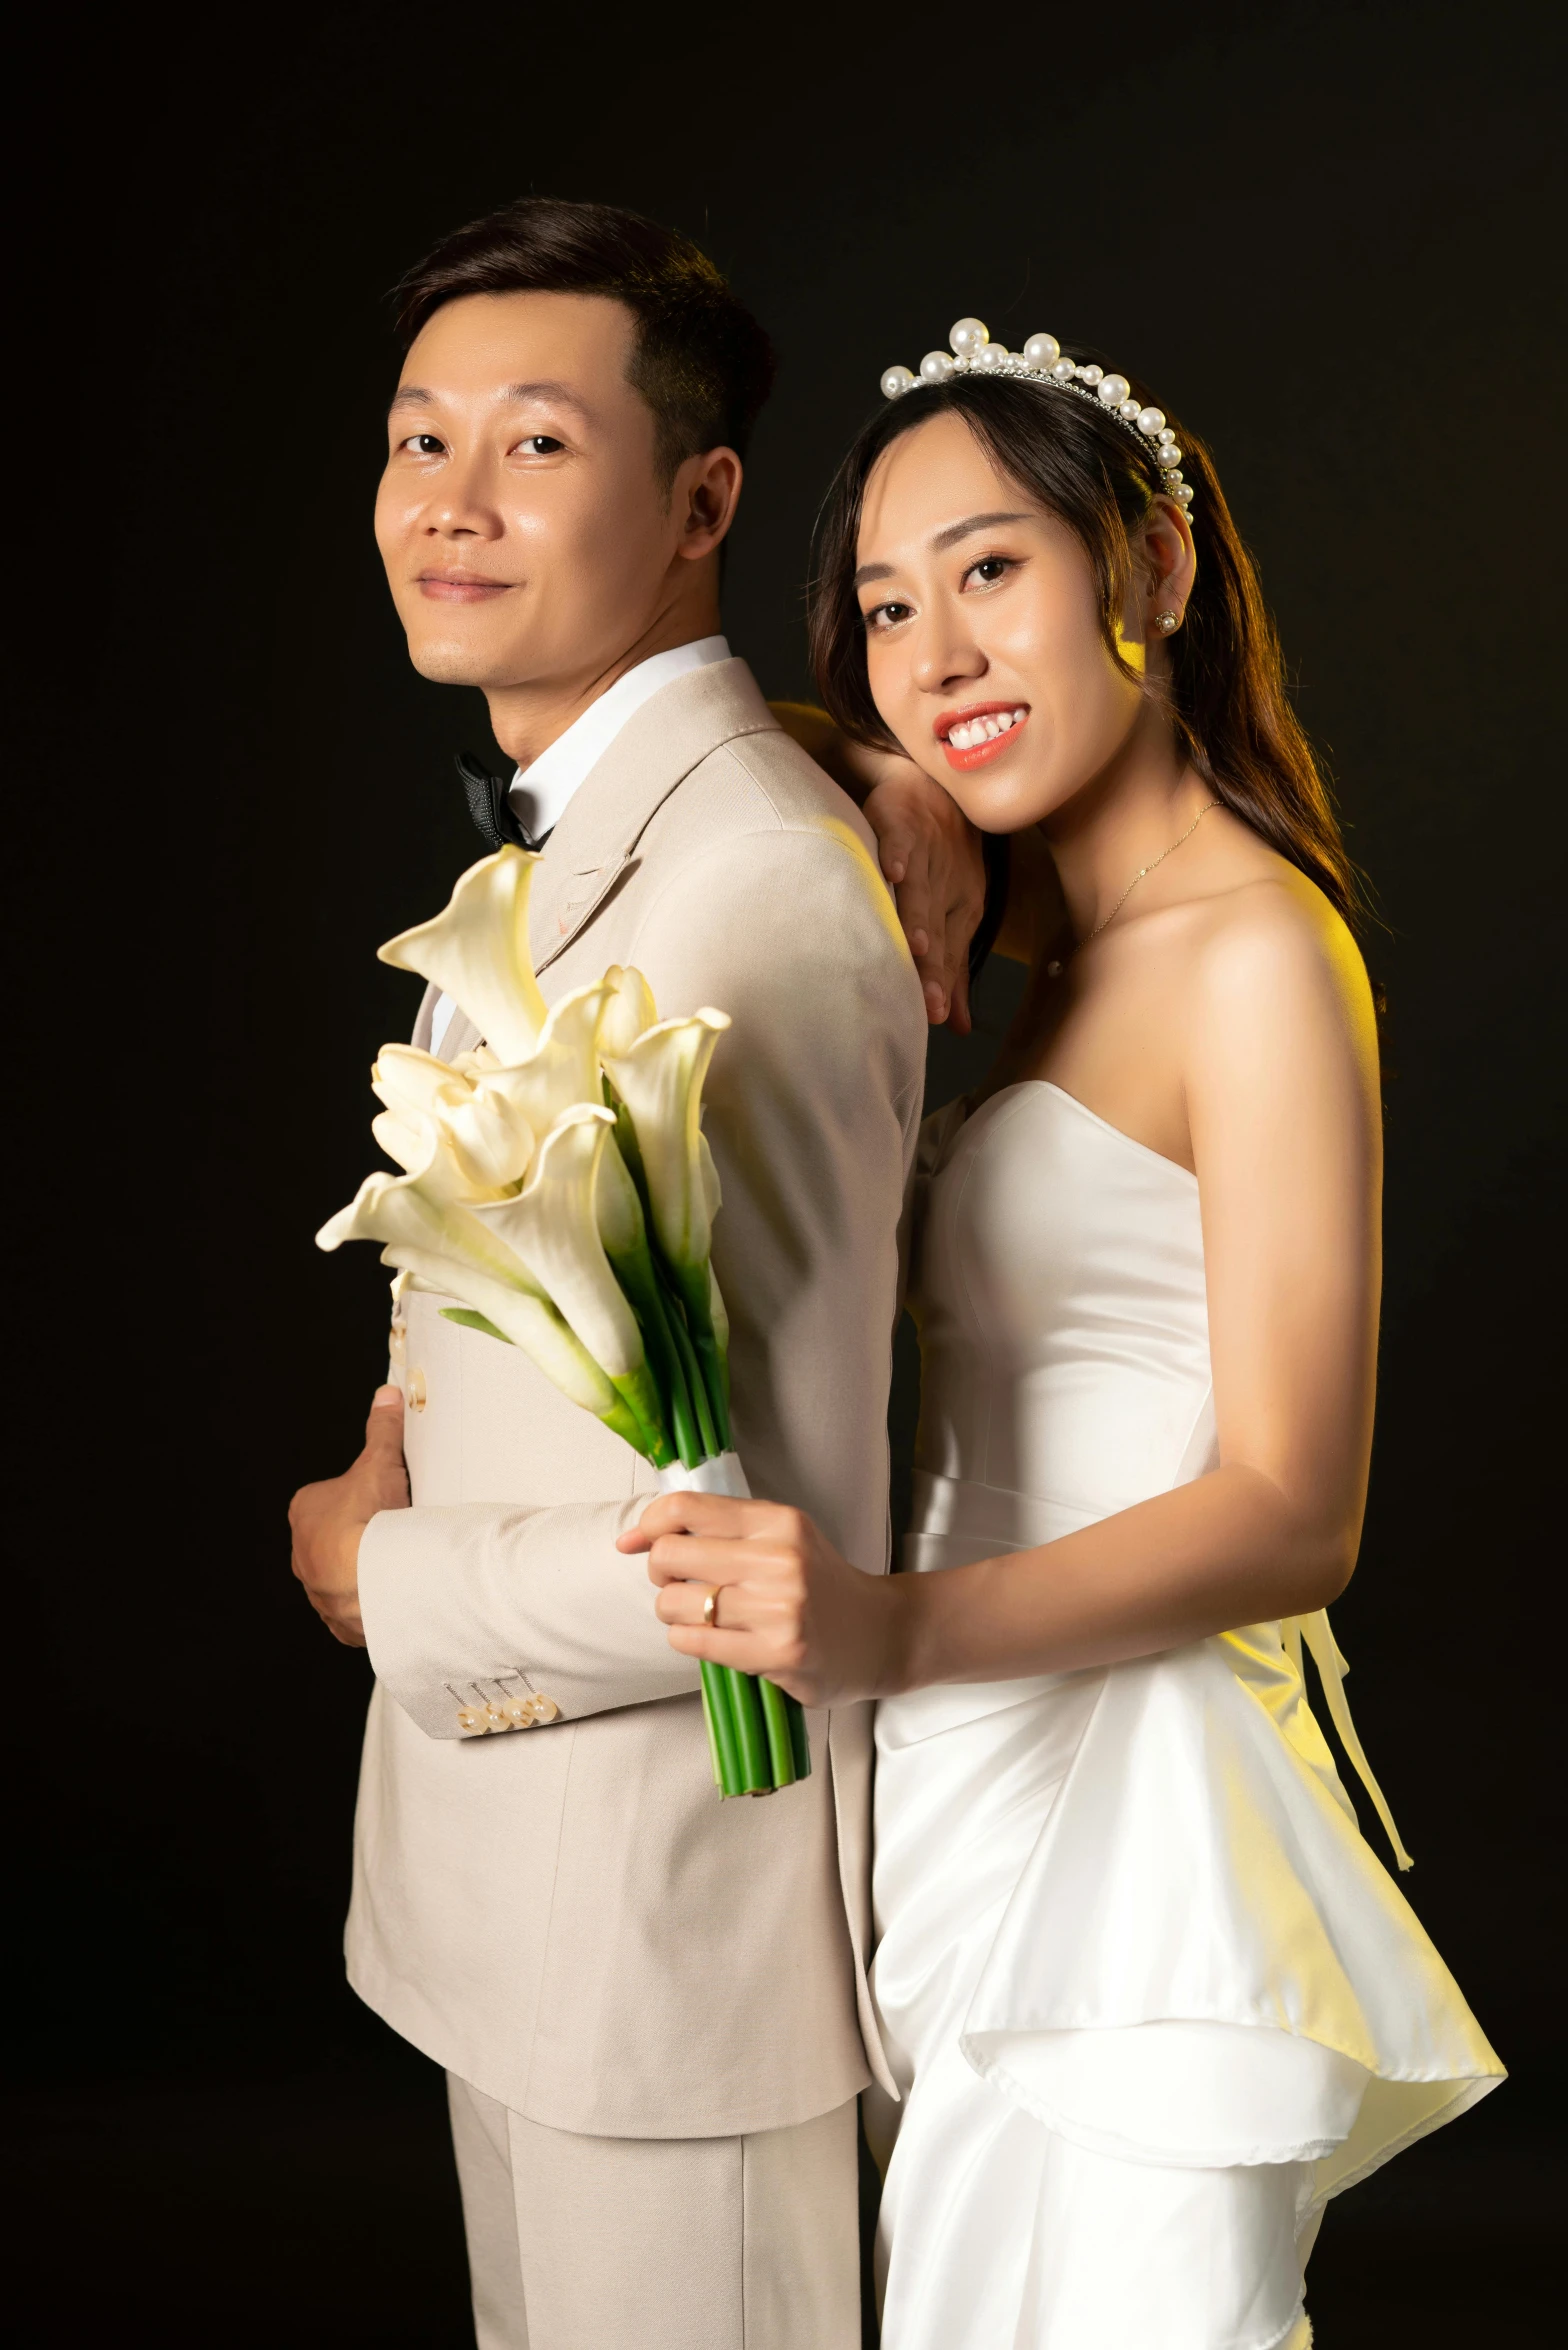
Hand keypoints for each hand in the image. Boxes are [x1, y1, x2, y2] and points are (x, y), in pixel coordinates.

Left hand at [288, 1386, 409, 1646]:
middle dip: (360, 1538)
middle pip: (333, 1541)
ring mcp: (320, 1592)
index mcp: (305, 1513)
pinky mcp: (340, 1622)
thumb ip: (381, 1429)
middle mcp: (303, 1555)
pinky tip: (395, 1596)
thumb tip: (385, 1398)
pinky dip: (373, 1606)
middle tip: (393, 1531)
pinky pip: (355, 1614)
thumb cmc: (368, 1521)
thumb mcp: (380, 1462)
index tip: (381, 1499)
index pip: (326, 1501)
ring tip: (398, 1564)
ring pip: (343, 1578)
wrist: (376, 1577)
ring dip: (366, 1573)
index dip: (357, 1498)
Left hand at [616, 1494, 902, 1707]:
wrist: (880, 1634)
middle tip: (683, 1584)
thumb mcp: (784, 1538)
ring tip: (703, 1616)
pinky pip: (694, 1642)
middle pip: (670, 1555)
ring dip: (675, 1613)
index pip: (688, 1508)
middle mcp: (779, 1559)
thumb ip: (722, 1530)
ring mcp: (779, 1608)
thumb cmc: (821, 1585)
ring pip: (675, 1603)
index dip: (649, 1524)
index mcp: (779, 1521)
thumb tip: (637, 1537)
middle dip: (661, 1573)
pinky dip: (688, 1640)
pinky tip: (713, 1638)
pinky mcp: (777, 1652)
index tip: (635, 1542)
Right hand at [854, 753, 986, 1032]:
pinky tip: (890, 873)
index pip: (945, 953)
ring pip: (920, 891)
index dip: (939, 984)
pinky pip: (896, 838)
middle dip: (931, 965)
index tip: (932, 1017)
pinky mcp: (898, 820)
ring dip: (917, 916)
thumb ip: (952, 969)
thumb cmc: (943, 858)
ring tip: (915, 946)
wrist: (935, 784)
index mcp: (957, 911)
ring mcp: (923, 853)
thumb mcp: (954, 915)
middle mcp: (943, 886)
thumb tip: (954, 1025)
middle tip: (927, 1000)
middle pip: (935, 930)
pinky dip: (894, 853)